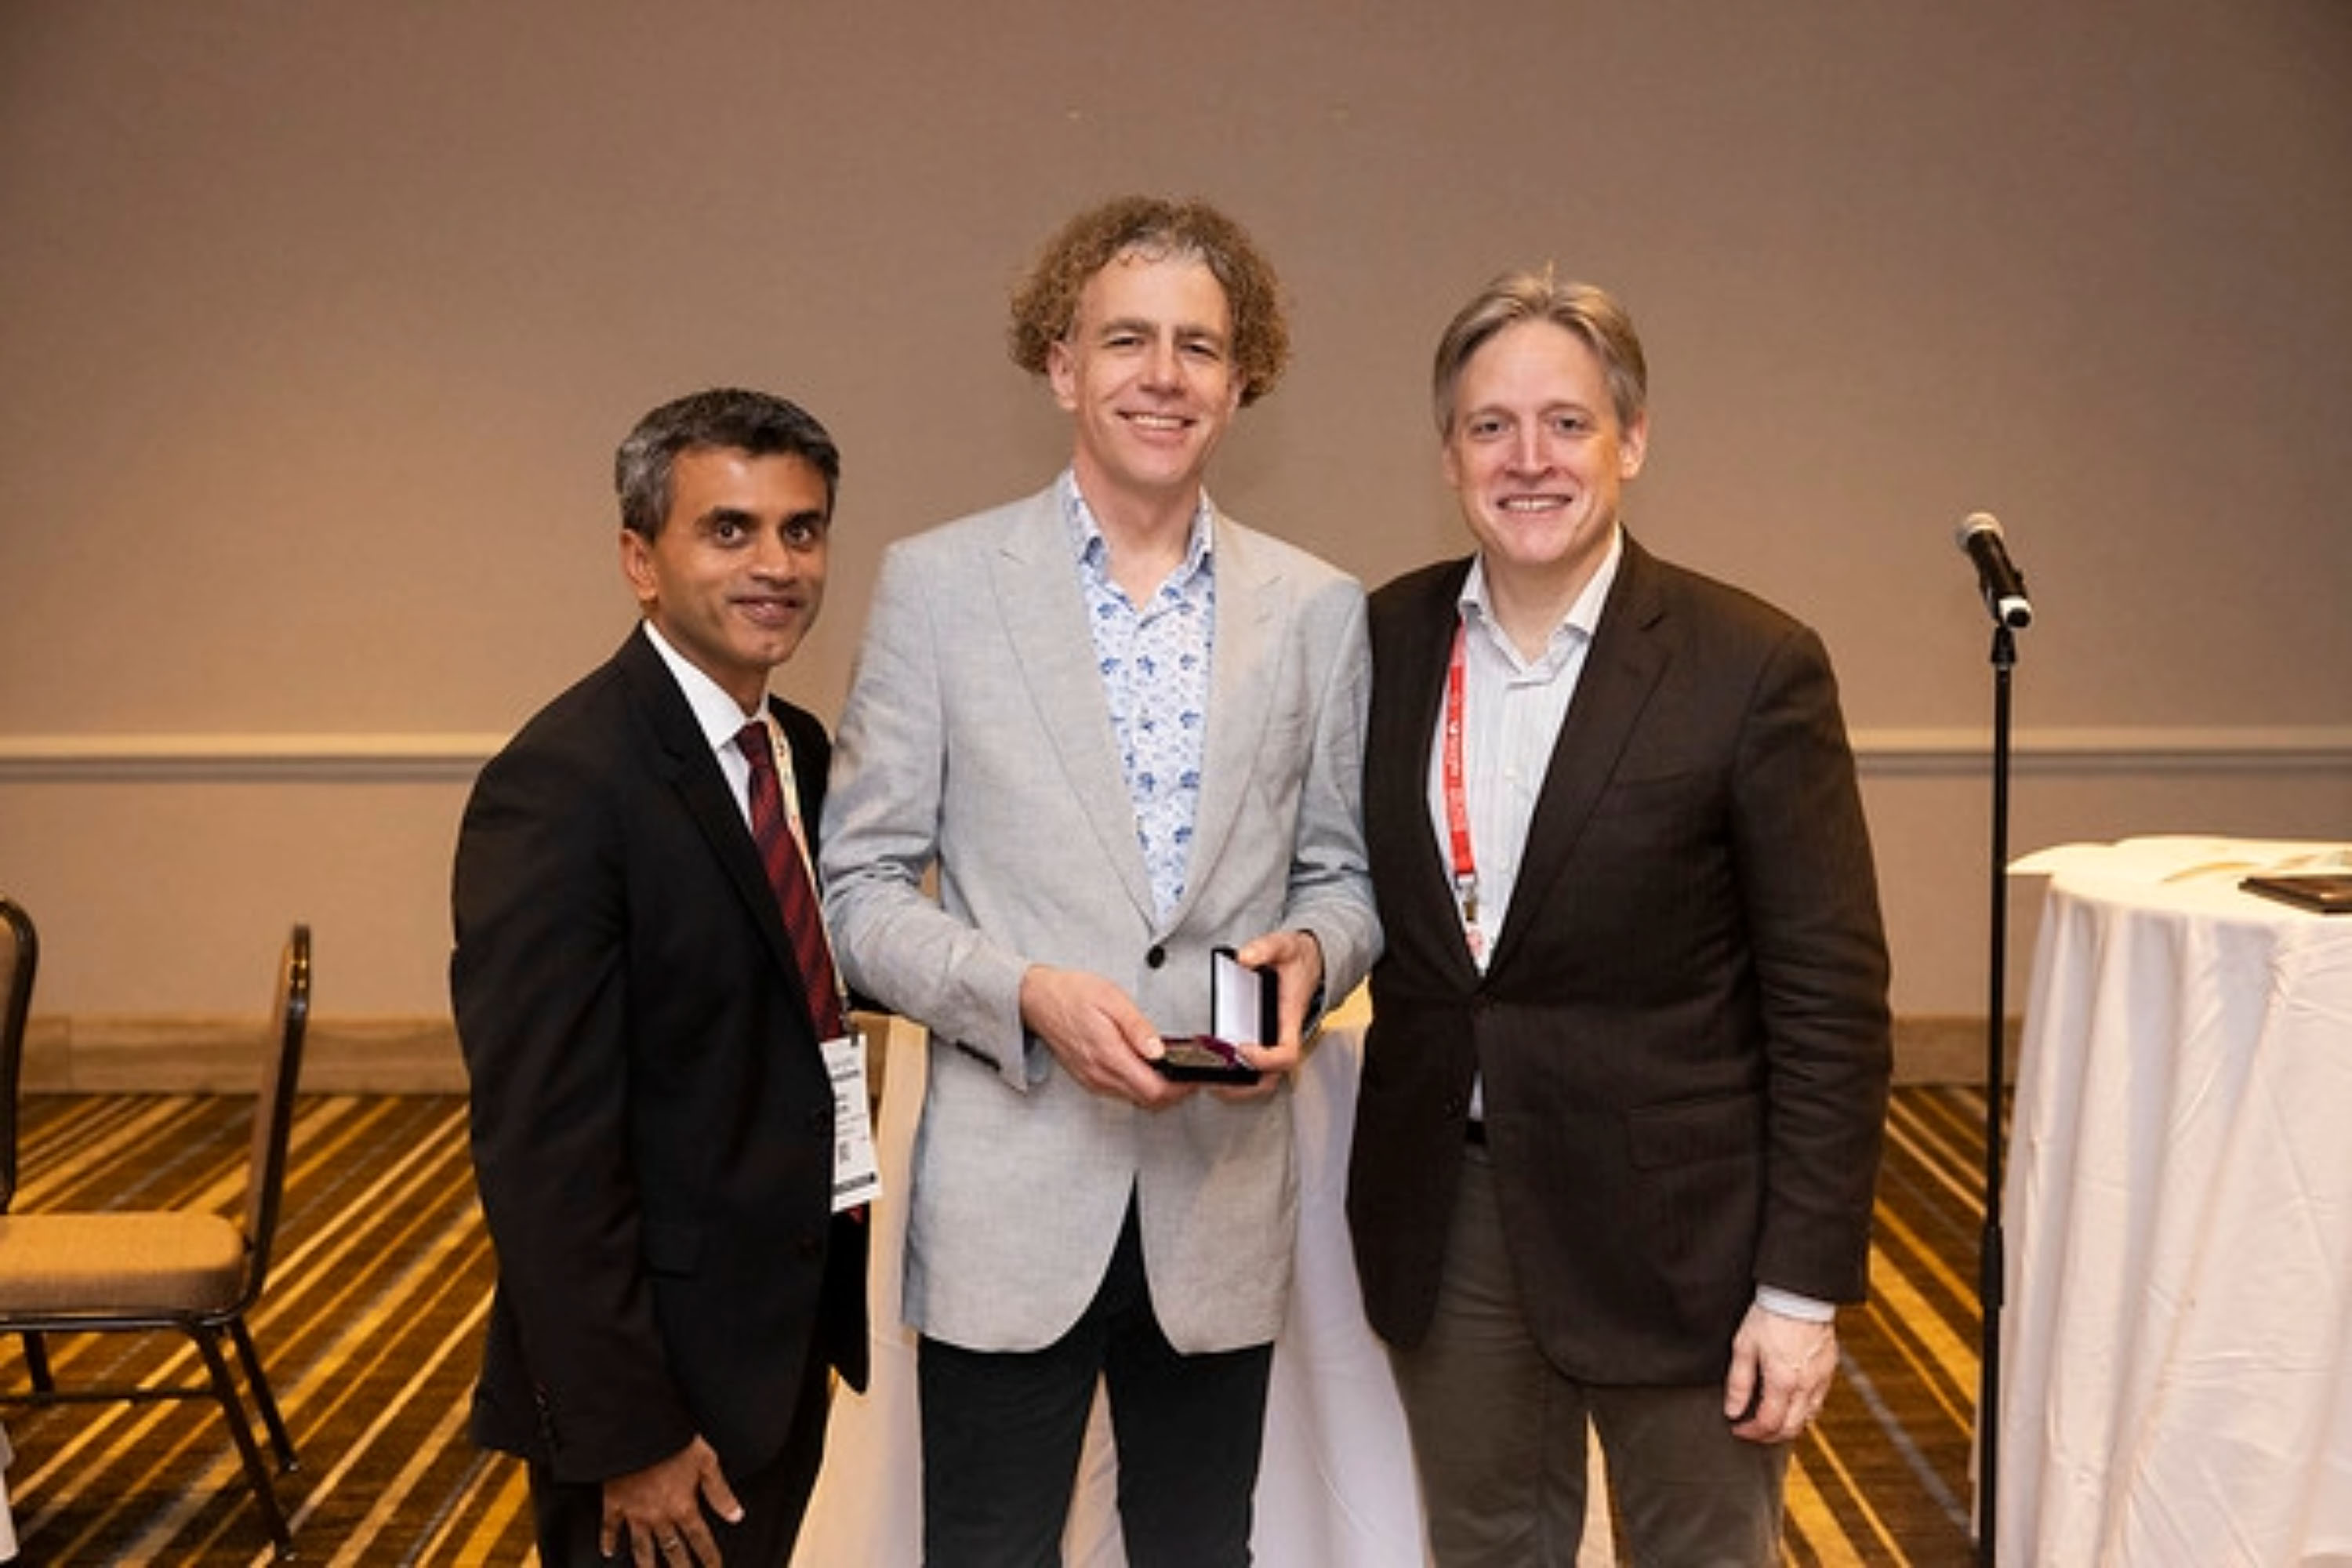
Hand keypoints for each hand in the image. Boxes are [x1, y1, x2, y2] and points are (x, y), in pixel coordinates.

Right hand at [599, 1436, 741, 1566]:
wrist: (636, 1430)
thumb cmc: (673, 1441)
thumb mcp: (707, 1462)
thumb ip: (720, 1492)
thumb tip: (736, 1515)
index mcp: (683, 1506)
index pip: (700, 1540)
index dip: (709, 1558)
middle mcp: (660, 1516)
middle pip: (672, 1551)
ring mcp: (635, 1512)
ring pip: (642, 1548)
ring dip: (647, 1566)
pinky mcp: (614, 1503)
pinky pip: (610, 1527)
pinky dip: (608, 1541)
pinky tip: (608, 1552)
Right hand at [1019, 965, 1191, 1107]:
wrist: (1037, 999)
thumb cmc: (1071, 994)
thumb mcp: (1112, 999)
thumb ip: (1138, 1027)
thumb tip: (1159, 1050)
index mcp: (1108, 1055)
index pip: (1153, 1089)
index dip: (1179, 1088)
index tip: (1193, 1078)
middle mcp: (1100, 1074)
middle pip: (1148, 1100)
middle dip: (1174, 1092)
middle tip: (1189, 1074)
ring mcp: (1093, 1080)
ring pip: (1136, 1099)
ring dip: (1158, 1090)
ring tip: (1173, 1069)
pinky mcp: (1089, 1079)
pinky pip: (1122, 1092)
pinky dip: (1141, 1086)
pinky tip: (1148, 1069)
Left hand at [1214, 929, 1325, 1101]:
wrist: (1311, 961)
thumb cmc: (1298, 960)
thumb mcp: (1284, 946)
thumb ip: (1264, 949)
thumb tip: (1243, 958)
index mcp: (1290, 1018)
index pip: (1286, 1053)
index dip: (1265, 1059)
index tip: (1242, 1049)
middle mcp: (1284, 1035)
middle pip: (1272, 1077)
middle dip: (1245, 1086)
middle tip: (1217, 1081)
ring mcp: (1276, 1041)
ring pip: (1264, 1079)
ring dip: (1239, 1086)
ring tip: (1212, 1081)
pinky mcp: (1267, 1041)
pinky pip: (1257, 1069)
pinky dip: (1238, 1075)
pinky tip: (1217, 1069)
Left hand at [1722, 1304, 1836, 1445]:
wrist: (1798, 1294)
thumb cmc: (1769, 1315)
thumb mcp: (1744, 1346)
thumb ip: (1738, 1383)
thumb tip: (1733, 1411)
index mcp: (1783, 1382)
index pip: (1769, 1424)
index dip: (1750, 1432)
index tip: (1737, 1428)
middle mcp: (1806, 1386)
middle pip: (1791, 1429)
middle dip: (1769, 1436)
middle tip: (1752, 1431)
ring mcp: (1821, 1379)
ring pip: (1808, 1418)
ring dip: (1788, 1426)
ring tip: (1769, 1419)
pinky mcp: (1829, 1370)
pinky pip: (1818, 1401)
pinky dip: (1803, 1411)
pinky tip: (1790, 1403)